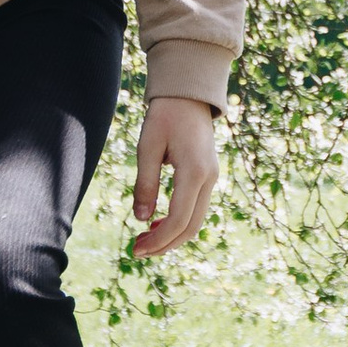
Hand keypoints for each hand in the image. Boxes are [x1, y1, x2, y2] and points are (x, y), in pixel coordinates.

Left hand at [131, 97, 220, 257]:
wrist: (188, 95)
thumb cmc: (164, 116)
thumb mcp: (147, 148)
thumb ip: (145, 184)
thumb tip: (141, 220)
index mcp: (194, 172)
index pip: (179, 220)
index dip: (158, 240)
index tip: (136, 249)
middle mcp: (209, 179)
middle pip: (191, 227)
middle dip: (165, 244)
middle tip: (138, 251)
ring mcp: (211, 178)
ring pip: (195, 220)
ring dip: (172, 235)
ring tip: (145, 240)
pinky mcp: (208, 175)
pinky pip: (196, 208)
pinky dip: (179, 222)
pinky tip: (158, 223)